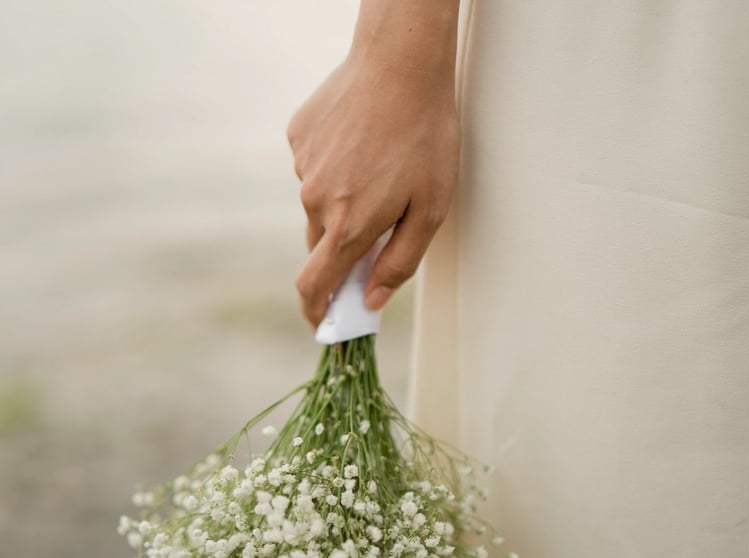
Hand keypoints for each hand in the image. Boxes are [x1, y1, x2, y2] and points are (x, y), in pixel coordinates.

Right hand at [287, 52, 459, 327]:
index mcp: (348, 225)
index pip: (314, 286)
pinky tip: (362, 143)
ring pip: (318, 205)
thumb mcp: (431, 208)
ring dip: (343, 202)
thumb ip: (399, 261)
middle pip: (320, 245)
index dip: (315, 312)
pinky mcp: (297, 138)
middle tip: (379, 226)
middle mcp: (315, 200)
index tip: (321, 324)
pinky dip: (335, 168)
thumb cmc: (425, 136)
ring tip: (379, 168)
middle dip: (344, 248)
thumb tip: (372, 299)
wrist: (400, 63)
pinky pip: (313, 169)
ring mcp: (302, 167)